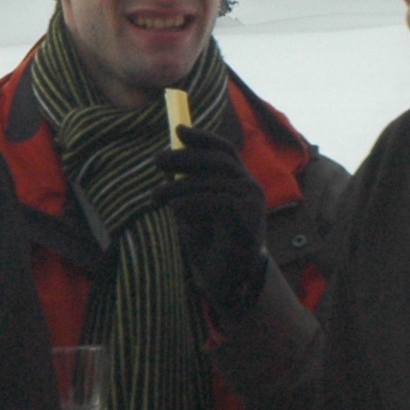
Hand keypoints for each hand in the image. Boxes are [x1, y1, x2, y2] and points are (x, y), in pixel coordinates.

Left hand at [155, 125, 268, 323]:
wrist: (226, 280)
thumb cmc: (209, 244)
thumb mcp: (192, 209)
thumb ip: (186, 186)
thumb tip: (166, 161)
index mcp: (238, 181)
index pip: (224, 150)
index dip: (203, 137)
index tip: (178, 130)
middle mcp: (250, 187)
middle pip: (219, 160)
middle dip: (185, 156)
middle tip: (157, 161)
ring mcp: (253, 203)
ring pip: (214, 182)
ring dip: (180, 187)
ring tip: (156, 197)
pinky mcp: (249, 220)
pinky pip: (218, 202)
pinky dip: (193, 203)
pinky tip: (175, 210)